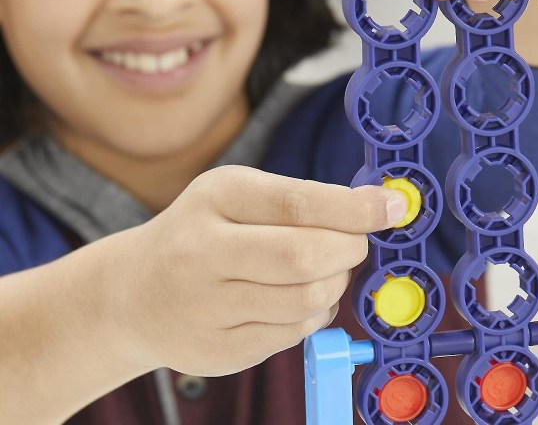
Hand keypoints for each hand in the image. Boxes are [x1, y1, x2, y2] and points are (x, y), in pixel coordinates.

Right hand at [119, 165, 405, 375]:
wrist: (135, 293)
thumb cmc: (201, 232)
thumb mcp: (237, 195)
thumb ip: (301, 200)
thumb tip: (376, 208)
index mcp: (214, 198)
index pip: (296, 203)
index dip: (353, 208)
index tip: (392, 208)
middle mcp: (203, 251)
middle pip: (306, 257)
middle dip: (349, 249)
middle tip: (356, 242)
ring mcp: (207, 307)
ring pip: (307, 300)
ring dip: (334, 283)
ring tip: (324, 269)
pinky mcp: (219, 351)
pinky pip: (295, 334)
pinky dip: (313, 312)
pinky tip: (296, 297)